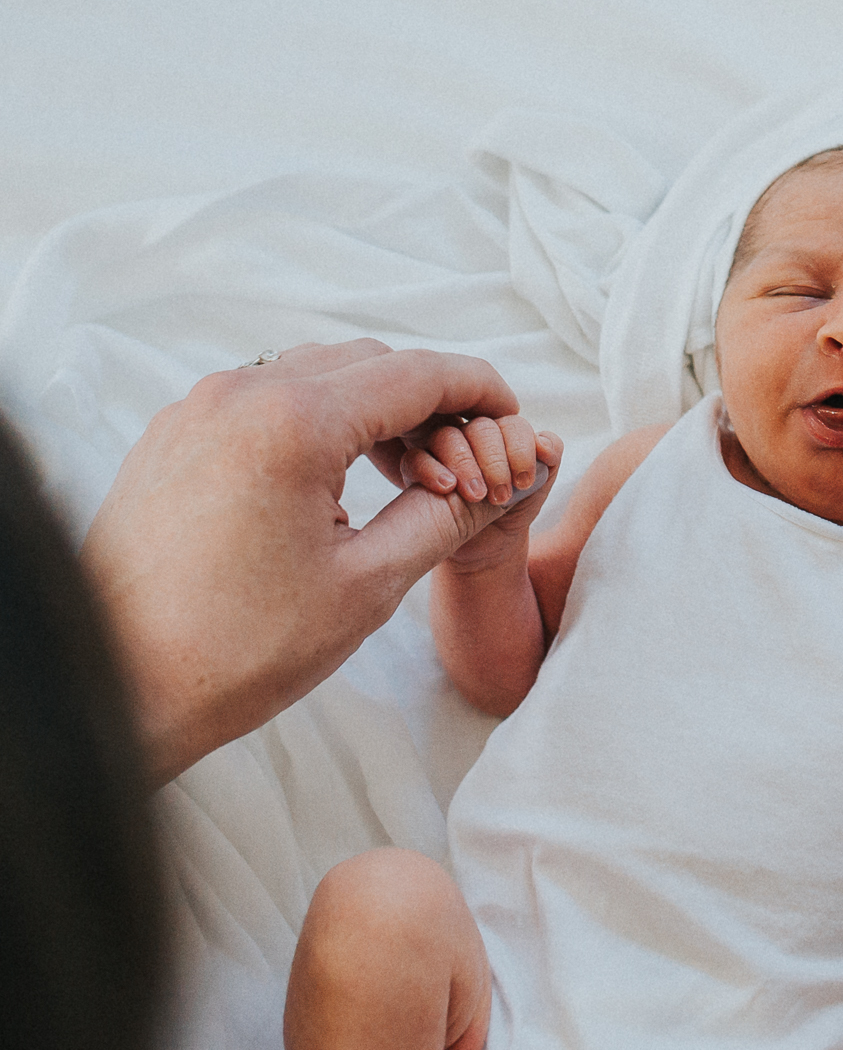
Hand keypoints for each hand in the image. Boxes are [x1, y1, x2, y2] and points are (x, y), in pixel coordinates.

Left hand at [81, 340, 532, 782]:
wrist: (120, 686)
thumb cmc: (238, 648)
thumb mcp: (370, 583)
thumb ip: (449, 516)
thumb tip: (512, 481)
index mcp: (294, 423)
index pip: (416, 375)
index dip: (478, 389)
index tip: (514, 413)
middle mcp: (240, 396)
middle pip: (368, 363)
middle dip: (429, 401)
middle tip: (468, 457)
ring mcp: (198, 411)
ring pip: (314, 377)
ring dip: (374, 410)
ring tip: (410, 476)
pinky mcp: (174, 437)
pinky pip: (265, 400)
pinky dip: (318, 422)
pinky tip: (340, 480)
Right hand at [402, 416, 562, 570]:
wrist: (491, 540)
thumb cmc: (516, 505)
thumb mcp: (540, 482)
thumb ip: (550, 456)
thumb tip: (543, 445)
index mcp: (503, 431)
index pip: (512, 424)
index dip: (521, 450)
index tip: (525, 482)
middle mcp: (472, 434)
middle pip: (481, 429)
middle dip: (495, 462)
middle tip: (502, 495)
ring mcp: (442, 449)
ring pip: (447, 437)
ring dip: (465, 465)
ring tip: (477, 496)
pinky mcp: (418, 468)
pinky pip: (415, 458)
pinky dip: (431, 470)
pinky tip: (447, 488)